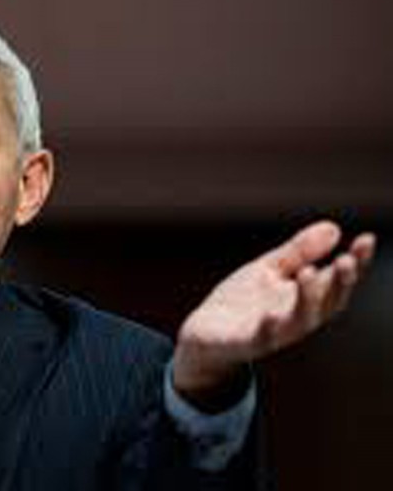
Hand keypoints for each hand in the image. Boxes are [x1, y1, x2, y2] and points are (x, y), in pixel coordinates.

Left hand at [173, 220, 375, 404]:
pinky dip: (268, 327)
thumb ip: (299, 252)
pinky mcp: (249, 343)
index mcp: (305, 297)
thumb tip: (335, 228)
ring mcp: (275, 332)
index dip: (357, 262)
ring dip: (308, 298)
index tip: (367, 239)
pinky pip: (262, 338)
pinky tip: (269, 314)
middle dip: (341, 283)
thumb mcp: (269, 269)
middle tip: (347, 260)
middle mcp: (297, 317)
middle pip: (329, 302)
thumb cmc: (242, 302)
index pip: (338, 279)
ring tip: (309, 272)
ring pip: (301, 320)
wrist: (204, 334)